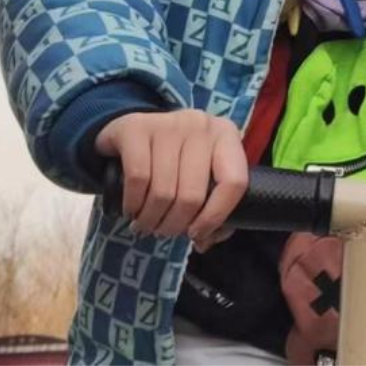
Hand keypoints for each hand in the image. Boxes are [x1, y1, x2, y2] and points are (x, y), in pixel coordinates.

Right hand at [95, 110, 248, 241]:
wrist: (131, 130)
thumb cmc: (175, 158)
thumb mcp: (201, 175)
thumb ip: (212, 208)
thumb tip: (204, 242)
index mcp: (227, 135)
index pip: (235, 182)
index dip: (215, 217)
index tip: (196, 234)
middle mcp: (201, 125)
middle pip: (193, 194)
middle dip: (174, 225)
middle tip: (163, 231)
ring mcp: (169, 123)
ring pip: (164, 191)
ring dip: (151, 219)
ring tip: (146, 224)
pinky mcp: (136, 128)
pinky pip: (138, 178)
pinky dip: (133, 204)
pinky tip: (132, 210)